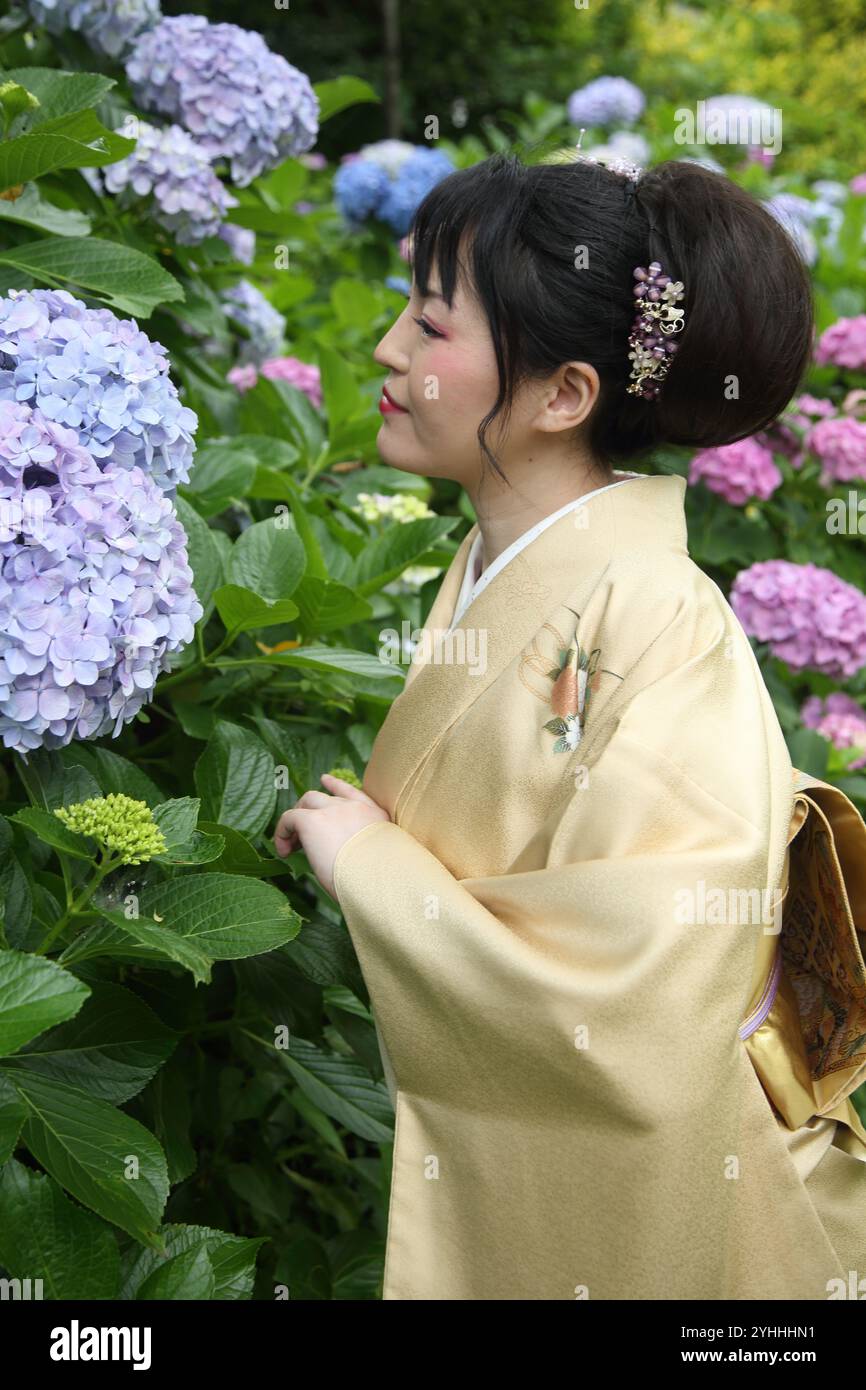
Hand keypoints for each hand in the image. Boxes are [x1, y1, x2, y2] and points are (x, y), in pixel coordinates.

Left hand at [273, 773, 390, 899]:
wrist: (379, 881)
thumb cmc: (383, 883)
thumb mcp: (382, 861)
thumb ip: (367, 855)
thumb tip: (352, 870)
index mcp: (376, 816)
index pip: (353, 792)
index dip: (336, 786)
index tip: (325, 779)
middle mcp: (356, 808)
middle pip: (324, 798)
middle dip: (311, 811)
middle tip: (304, 838)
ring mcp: (334, 810)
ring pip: (307, 802)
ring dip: (297, 820)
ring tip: (291, 846)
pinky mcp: (313, 821)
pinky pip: (289, 818)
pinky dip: (282, 833)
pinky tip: (284, 853)